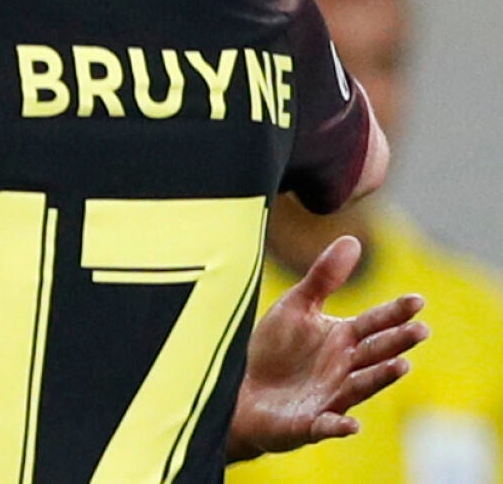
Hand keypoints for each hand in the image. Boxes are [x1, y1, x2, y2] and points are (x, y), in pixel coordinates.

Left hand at [228, 235, 427, 460]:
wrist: (244, 391)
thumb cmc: (275, 349)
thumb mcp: (296, 307)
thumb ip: (323, 277)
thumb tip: (352, 238)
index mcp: (343, 339)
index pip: (374, 323)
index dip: (395, 313)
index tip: (417, 300)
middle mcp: (344, 368)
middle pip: (374, 353)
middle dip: (397, 343)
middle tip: (420, 330)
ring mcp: (330, 396)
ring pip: (360, 387)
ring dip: (379, 378)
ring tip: (400, 366)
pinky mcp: (309, 423)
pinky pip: (326, 426)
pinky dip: (338, 425)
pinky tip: (350, 425)